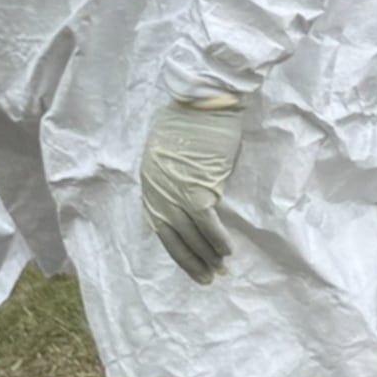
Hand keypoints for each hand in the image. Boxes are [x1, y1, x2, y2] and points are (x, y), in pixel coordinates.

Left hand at [138, 91, 246, 283]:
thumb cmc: (193, 119)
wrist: (203, 98)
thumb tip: (191, 202)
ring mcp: (175, 189)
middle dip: (191, 260)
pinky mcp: (197, 186)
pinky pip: (206, 221)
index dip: (178, 249)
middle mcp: (157, 189)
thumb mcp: (173, 152)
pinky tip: (227, 252)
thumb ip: (175, 178)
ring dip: (206, 254)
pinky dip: (216, 239)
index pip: (160, 226)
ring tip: (220, 269)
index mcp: (149, 181)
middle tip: (207, 278)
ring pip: (190, 233)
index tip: (192, 265)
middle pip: (172, 235)